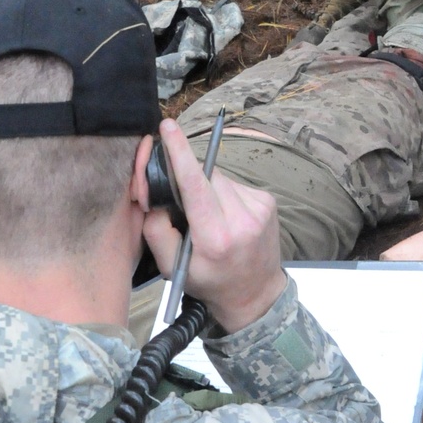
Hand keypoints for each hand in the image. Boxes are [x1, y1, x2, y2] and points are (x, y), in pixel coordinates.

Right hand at [142, 119, 285, 332]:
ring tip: (208, 217)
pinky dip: (224, 194)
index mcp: (216, 238)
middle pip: (206, 176)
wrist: (255, 295)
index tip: (169, 127)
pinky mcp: (268, 201)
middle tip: (182, 203)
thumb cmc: (210, 282)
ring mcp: (260, 208)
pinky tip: (226, 216)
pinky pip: (235, 184)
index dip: (180, 153)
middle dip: (189, 180)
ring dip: (207, 188)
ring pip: (220, 177)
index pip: (195, 185)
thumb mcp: (173, 268)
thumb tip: (154, 196)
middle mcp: (243, 219)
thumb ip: (157, 232)